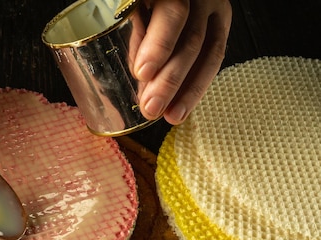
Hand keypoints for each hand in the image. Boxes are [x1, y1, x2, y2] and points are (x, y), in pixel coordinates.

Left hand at [133, 0, 231, 124]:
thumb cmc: (136, 4)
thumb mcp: (132, 9)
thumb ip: (132, 30)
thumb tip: (135, 73)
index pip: (173, 12)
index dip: (160, 44)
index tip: (142, 72)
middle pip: (192, 39)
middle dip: (171, 79)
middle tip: (151, 106)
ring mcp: (213, 9)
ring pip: (209, 52)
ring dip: (188, 90)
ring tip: (170, 116)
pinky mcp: (219, 24)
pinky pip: (214, 58)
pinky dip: (197, 85)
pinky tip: (182, 107)